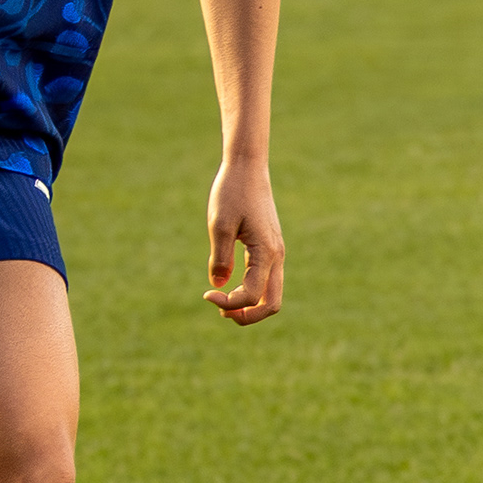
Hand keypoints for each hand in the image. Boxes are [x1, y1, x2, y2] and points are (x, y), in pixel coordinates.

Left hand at [203, 156, 284, 326]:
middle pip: (272, 304)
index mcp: (267, 252)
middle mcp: (277, 256)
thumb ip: (220, 257)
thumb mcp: (220, 224)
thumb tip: (219, 286)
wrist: (247, 167)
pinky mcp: (270, 247)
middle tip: (220, 313)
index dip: (227, 303)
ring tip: (223, 304)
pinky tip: (231, 286)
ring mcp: (276, 252)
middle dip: (247, 315)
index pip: (251, 295)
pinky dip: (252, 291)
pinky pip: (267, 280)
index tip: (205, 294)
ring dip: (250, 305)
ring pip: (271, 294)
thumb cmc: (232, 191)